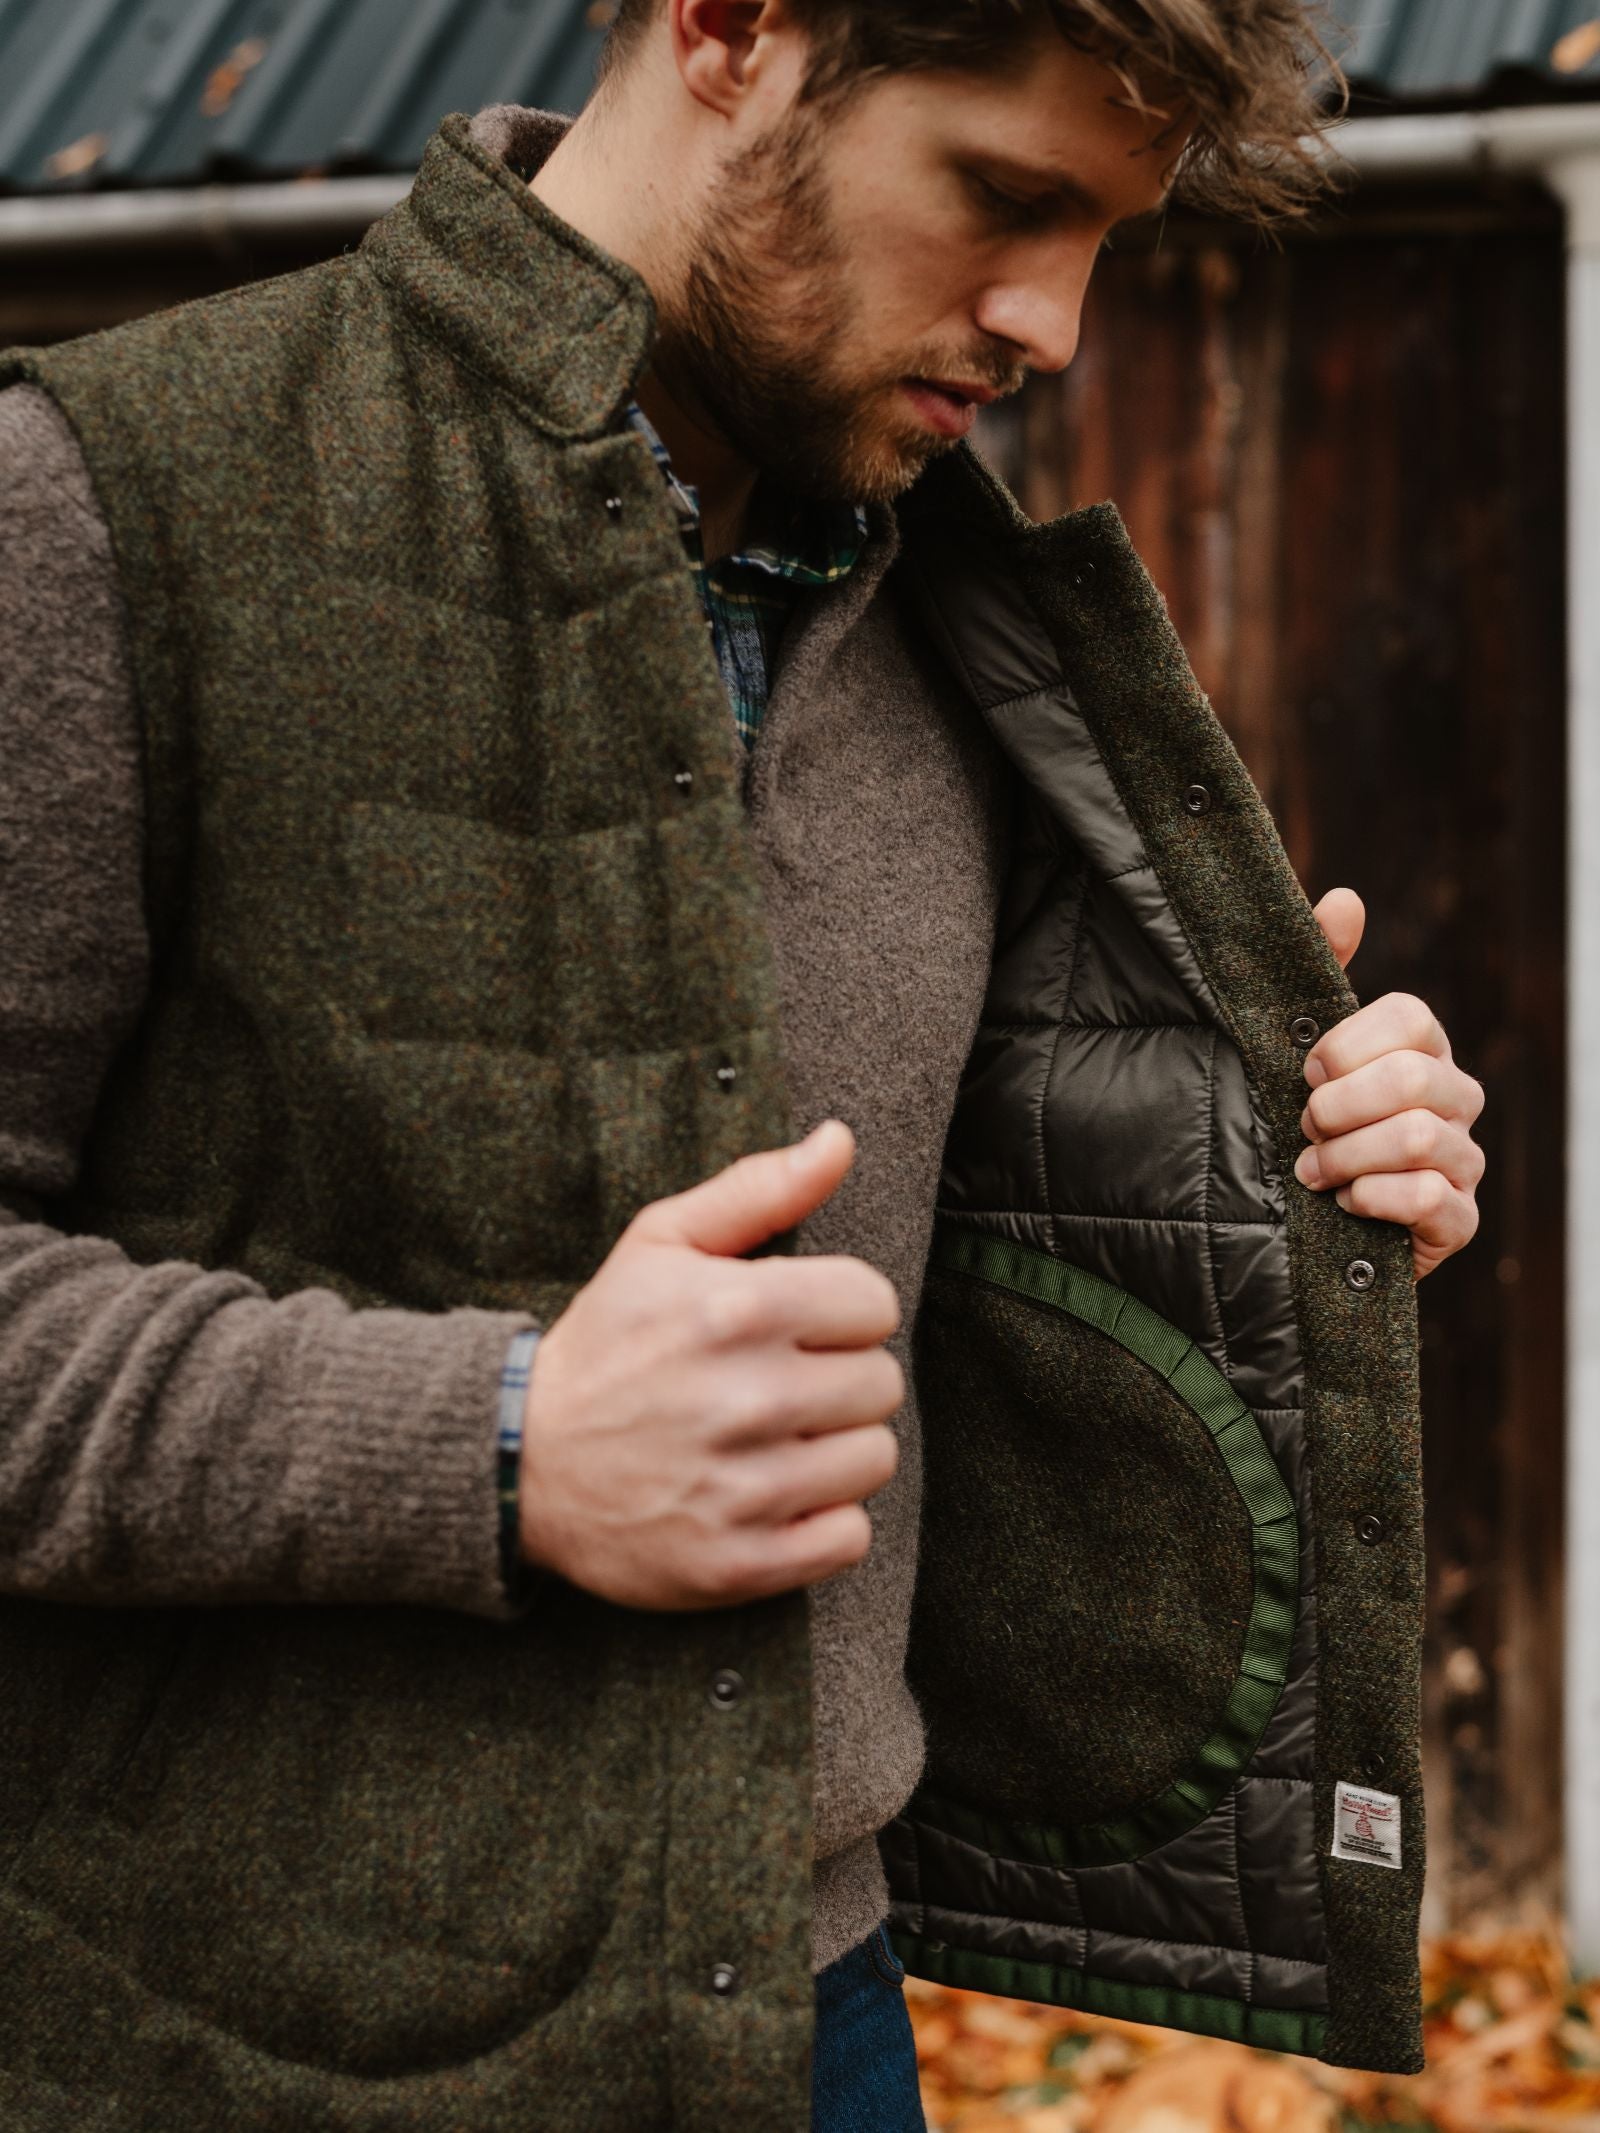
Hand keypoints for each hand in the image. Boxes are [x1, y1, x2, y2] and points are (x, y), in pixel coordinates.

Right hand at [518, 1120, 902, 1609]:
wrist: (517, 1458)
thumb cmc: (605, 1344)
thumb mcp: (662, 1244)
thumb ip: (759, 1189)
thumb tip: (838, 1140)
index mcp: (737, 1310)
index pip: (875, 1304)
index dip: (840, 1312)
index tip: (798, 1328)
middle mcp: (747, 1398)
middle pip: (882, 1384)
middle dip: (839, 1380)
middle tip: (781, 1386)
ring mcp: (743, 1488)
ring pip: (873, 1459)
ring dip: (835, 1450)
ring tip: (776, 1441)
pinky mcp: (737, 1561)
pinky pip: (848, 1538)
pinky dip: (823, 1521)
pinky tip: (774, 1495)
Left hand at [1293, 888, 1484, 1279]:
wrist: (1291, 1223)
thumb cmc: (1300, 1123)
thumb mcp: (1295, 1047)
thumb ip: (1319, 970)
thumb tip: (1345, 898)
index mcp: (1422, 1048)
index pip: (1410, 1018)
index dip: (1346, 1045)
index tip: (1304, 1071)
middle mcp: (1456, 1097)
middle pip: (1413, 1079)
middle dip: (1340, 1108)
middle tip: (1303, 1127)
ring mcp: (1464, 1160)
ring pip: (1420, 1139)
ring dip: (1348, 1156)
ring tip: (1310, 1172)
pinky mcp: (1458, 1221)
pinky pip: (1432, 1198)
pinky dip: (1375, 1199)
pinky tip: (1344, 1203)